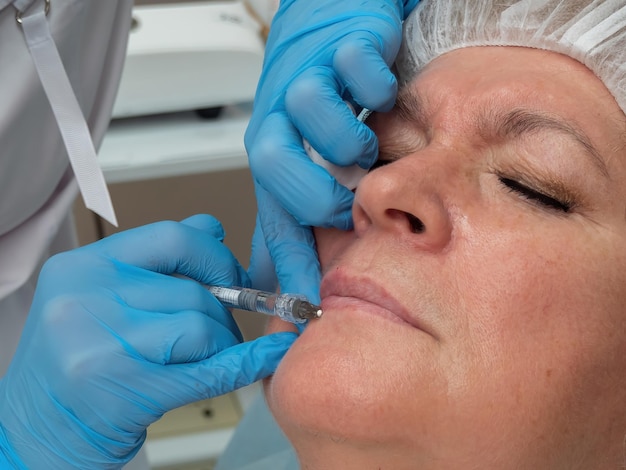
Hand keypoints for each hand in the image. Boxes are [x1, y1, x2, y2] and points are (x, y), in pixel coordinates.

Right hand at [0, 215, 295, 468]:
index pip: (171, 237)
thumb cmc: (74, 363)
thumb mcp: (98, 298)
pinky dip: (246, 363)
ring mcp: (102, 346)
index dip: (214, 255)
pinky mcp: (125, 392)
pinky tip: (266, 357)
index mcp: (82, 268)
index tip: (230, 275)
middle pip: (193, 291)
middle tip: (222, 327)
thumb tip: (212, 227)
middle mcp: (84, 301)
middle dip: (222, 311)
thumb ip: (155, 260)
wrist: (37, 432)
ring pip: (203, 327)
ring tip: (210, 355)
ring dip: (223, 343)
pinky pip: (210, 369)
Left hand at [246, 0, 418, 300]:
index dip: (291, 266)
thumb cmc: (321, 100)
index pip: (273, 219)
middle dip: (320, 195)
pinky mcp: (342, 43)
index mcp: (273, 157)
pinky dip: (377, 89)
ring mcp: (307, 78)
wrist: (331, 18)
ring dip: (351, 141)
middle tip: (351, 202)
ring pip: (315, 118)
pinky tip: (382, 95)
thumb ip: (296, 221)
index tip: (310, 307)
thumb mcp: (305, 167)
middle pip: (274, 167)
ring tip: (367, 144)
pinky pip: (356, 69)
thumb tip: (284, 285)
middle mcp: (280, 120)